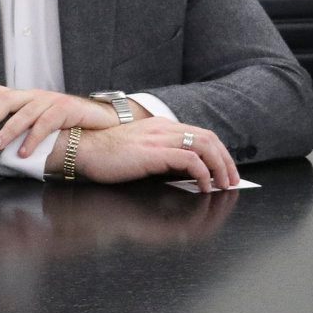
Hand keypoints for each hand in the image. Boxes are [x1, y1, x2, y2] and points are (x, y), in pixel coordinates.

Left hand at [0, 85, 122, 156]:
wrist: (99, 124)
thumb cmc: (63, 128)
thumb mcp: (35, 125)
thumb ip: (15, 131)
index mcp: (21, 97)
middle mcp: (32, 95)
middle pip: (4, 100)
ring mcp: (49, 100)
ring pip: (23, 113)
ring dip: (7, 131)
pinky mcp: (66, 108)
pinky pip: (45, 124)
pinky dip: (32, 140)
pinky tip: (23, 153)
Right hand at [74, 118, 239, 191]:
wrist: (81, 150)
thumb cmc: (103, 154)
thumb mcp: (138, 152)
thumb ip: (159, 155)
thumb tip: (181, 170)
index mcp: (159, 126)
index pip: (199, 133)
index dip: (218, 153)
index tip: (223, 171)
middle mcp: (163, 128)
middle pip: (209, 137)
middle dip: (226, 160)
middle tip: (231, 180)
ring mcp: (159, 138)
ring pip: (205, 145)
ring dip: (220, 166)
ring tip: (222, 184)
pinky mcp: (154, 152)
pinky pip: (191, 159)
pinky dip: (203, 173)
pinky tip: (202, 186)